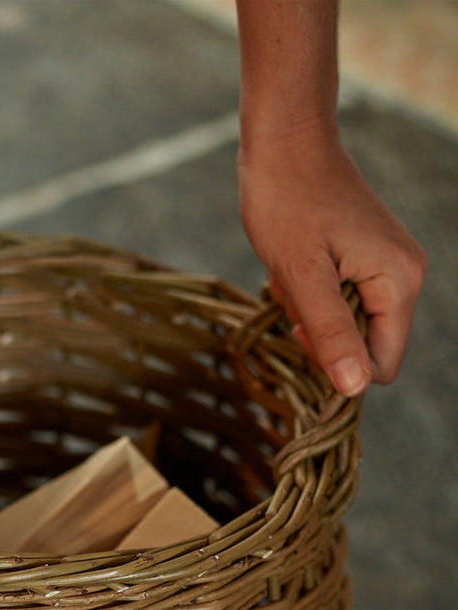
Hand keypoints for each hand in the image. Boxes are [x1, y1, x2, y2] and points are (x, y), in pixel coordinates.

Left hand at [238, 128, 426, 395]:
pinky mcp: (367, 258)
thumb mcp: (302, 275)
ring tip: (295, 275)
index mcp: (399, 283)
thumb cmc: (287, 200)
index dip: (339, 365)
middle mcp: (404, 276)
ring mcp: (388, 266)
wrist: (285, 141)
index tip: (304, 329)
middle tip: (296, 294)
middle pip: (366, 347)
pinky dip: (313, 295)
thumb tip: (354, 388)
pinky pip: (341, 301)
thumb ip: (331, 333)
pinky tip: (298, 266)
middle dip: (324, 335)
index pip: (381, 366)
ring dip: (313, 314)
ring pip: (349, 325)